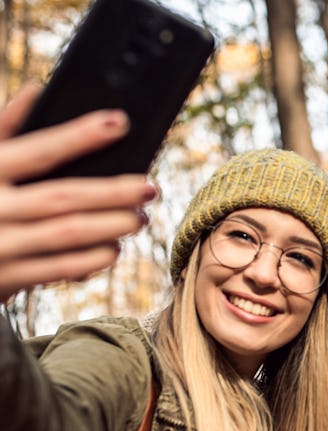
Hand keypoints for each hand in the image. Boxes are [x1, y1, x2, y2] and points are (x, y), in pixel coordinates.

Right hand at [0, 84, 157, 301]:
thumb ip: (5, 130)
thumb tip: (36, 91)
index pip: (39, 150)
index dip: (79, 135)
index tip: (120, 122)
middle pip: (64, 197)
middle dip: (112, 192)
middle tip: (149, 188)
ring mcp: (1, 244)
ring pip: (68, 234)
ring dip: (111, 226)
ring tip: (139, 218)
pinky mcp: (8, 277)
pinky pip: (61, 268)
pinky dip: (93, 259)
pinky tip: (114, 249)